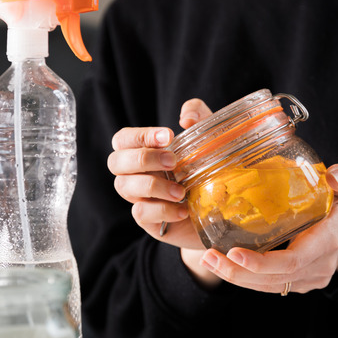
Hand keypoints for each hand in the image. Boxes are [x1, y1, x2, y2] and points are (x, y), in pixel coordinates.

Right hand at [108, 124, 203, 249]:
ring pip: (124, 186)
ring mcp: (139, 198)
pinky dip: (163, 210)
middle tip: (173, 161)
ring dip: (153, 186)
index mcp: (142, 152)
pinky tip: (183, 210)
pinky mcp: (148, 221)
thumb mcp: (211, 139)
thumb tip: (186, 118)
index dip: (140, 136)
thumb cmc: (211, 169)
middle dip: (143, 159)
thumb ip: (200, 116)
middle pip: (115, 162)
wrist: (222, 211)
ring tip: (181, 191)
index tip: (168, 136)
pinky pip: (140, 213)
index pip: (123, 139)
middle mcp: (134, 174)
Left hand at [196, 162, 337, 293]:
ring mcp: (308, 280)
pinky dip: (243, 278)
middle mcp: (318, 268)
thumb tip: (334, 175)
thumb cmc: (336, 205)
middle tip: (209, 256)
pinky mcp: (297, 285)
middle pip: (274, 278)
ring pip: (267, 286)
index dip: (262, 262)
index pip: (293, 261)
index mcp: (326, 243)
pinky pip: (267, 286)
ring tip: (208, 260)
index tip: (233, 252)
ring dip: (235, 277)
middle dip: (238, 272)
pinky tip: (220, 266)